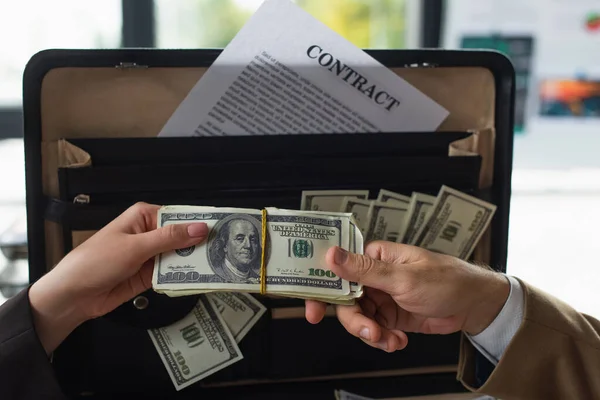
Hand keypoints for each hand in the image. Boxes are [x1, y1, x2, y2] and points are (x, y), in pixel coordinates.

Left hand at [28, 202, 208, 353]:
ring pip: (180, 257)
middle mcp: (149, 234)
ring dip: (195, 263)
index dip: (200, 223)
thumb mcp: (136, 247)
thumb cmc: (97, 261)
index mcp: (144, 217)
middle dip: (201, 245)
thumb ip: (170, 238)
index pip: (179, 216)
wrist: (73, 295)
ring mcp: (150, 256)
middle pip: (183, 237)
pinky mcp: (149, 276)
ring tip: (220, 267)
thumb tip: (201, 228)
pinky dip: (184, 277)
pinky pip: (172, 274)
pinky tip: (201, 280)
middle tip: (227, 251)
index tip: (223, 229)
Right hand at [305, 241, 509, 352]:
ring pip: (359, 320)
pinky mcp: (390, 316)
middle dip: (355, 322)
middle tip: (369, 332)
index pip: (338, 270)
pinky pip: (374, 330)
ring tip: (390, 340)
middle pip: (345, 302)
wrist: (474, 306)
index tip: (314, 311)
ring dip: (372, 334)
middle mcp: (374, 277)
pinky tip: (397, 341)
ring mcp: (381, 298)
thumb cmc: (446, 280)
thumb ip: (364, 270)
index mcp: (374, 258)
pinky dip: (383, 340)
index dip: (322, 290)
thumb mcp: (403, 277)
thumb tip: (331, 254)